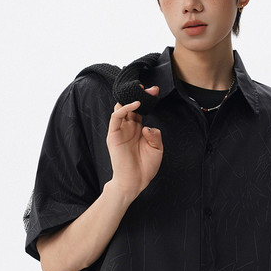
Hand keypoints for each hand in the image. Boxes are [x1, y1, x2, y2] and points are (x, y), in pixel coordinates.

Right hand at [106, 85, 161, 199]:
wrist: (134, 182)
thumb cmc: (145, 168)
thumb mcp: (157, 149)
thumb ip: (154, 135)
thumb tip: (147, 126)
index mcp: (138, 129)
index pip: (141, 109)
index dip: (147, 100)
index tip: (155, 91)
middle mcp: (129, 127)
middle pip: (131, 105)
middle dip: (140, 95)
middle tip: (149, 88)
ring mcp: (120, 130)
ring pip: (121, 107)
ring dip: (130, 98)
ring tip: (140, 91)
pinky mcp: (113, 135)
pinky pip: (116, 117)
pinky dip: (124, 108)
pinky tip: (135, 105)